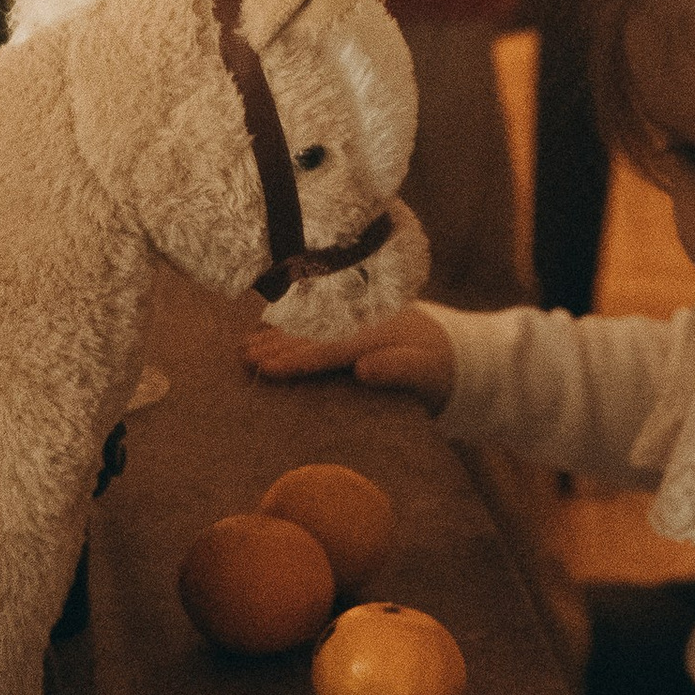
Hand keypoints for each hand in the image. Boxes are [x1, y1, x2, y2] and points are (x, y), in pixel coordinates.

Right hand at [243, 304, 456, 413]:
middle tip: (241, 359)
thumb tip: (363, 369)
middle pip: (309, 334)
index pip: (328, 349)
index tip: (268, 368)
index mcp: (374, 335)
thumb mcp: (428, 374)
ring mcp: (352, 320)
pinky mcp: (350, 323)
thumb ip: (399, 369)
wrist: (454, 348)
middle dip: (274, 346)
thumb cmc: (439, 369)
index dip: (297, 359)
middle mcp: (358, 322)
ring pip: (306, 326)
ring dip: (274, 336)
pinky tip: (266, 331)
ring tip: (243, 348)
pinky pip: (312, 323)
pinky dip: (287, 327)